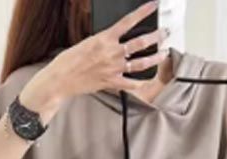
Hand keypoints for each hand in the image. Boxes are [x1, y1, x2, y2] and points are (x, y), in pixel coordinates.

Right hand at [20, 0, 169, 114]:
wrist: (61, 79)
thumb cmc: (69, 60)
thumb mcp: (87, 42)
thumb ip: (103, 41)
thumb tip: (113, 38)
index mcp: (105, 38)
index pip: (128, 21)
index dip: (143, 12)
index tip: (154, 5)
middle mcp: (112, 52)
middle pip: (140, 42)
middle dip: (156, 36)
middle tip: (165, 32)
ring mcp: (114, 68)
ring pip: (141, 63)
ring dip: (155, 58)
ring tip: (164, 53)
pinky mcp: (111, 83)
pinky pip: (130, 83)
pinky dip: (139, 82)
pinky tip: (146, 80)